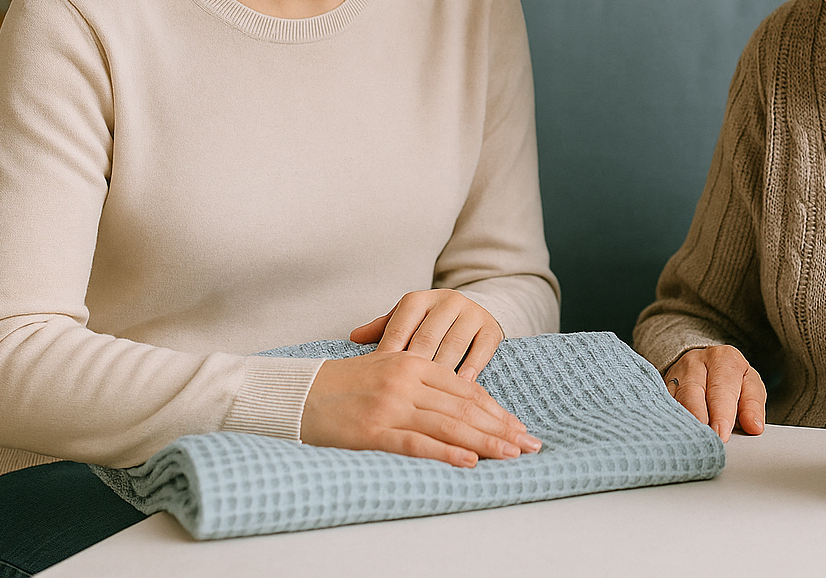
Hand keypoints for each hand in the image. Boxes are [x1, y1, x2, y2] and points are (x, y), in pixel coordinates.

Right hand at [300, 351, 539, 467]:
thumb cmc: (343, 386)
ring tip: (511, 455)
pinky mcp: (372, 431)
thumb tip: (462, 405)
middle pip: (464, 407)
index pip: (466, 389)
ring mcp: (390, 405)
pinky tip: (469, 462)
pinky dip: (446, 453)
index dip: (496, 410)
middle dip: (501, 428)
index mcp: (412, 362)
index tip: (518, 427)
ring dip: (485, 442)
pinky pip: (417, 443)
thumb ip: (422, 383)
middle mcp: (406, 380)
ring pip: (448, 424)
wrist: (296, 394)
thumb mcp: (387, 369)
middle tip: (529, 444)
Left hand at [350, 289, 503, 381]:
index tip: (380, 381)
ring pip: (454, 344)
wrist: (470, 316)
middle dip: (415, 367)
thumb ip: (382, 330)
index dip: (389, 355)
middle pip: (427, 337)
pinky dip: (471, 369)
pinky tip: (460, 388)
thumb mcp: (405, 324)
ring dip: (443, 371)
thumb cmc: (428, 327)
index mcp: (418, 299)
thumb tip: (353, 336)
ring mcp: (471, 312)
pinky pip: (481, 349)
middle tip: (403, 394)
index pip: (400, 327)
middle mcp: (446, 301)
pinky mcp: (491, 327)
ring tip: (431, 396)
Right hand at [664, 345, 765, 441]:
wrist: (704, 364)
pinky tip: (676, 435)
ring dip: (684, 422)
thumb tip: (754, 427)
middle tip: (708, 440)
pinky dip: (670, 421)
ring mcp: (676, 374)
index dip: (722, 413)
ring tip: (692, 441)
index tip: (722, 434)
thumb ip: (753, 405)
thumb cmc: (731, 380)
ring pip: (676, 399)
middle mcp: (697, 362)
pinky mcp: (662, 387)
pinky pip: (664, 404)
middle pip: (694, 391)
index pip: (723, 387)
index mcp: (724, 359)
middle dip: (700, 418)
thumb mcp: (749, 386)